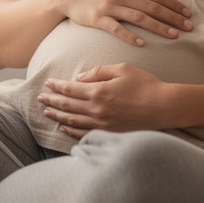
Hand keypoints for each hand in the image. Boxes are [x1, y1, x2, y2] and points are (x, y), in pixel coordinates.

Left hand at [37, 64, 179, 138]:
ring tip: (47, 111)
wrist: (164, 107)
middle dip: (52, 100)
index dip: (57, 86)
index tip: (47, 83)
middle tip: (40, 97)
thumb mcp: (122, 69)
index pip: (70, 89)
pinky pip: (84, 133)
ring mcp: (102, 124)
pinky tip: (64, 127)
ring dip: (57, 115)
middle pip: (67, 105)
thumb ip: (99, 72)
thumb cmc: (145, 84)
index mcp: (99, 91)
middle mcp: (97, 109)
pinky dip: (71, 131)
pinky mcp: (109, 133)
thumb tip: (80, 77)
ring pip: (72, 120)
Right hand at [51, 0, 192, 46]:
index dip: (174, 5)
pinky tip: (142, 43)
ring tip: (174, 36)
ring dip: (158, 27)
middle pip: (152, 7)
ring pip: (139, 18)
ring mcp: (109, 6)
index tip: (188, 14)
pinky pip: (116, 28)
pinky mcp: (97, 18)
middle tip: (188, 28)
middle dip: (173, 18)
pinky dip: (130, 36)